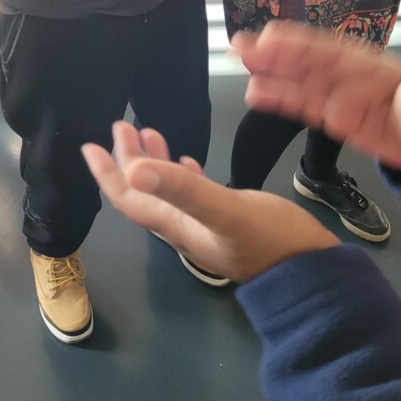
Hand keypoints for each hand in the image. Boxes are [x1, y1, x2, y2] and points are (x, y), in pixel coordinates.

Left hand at [82, 121, 338, 283]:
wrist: (312, 274)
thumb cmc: (270, 240)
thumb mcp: (225, 210)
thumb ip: (182, 189)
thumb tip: (132, 169)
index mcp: (175, 225)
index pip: (129, 199)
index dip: (106, 174)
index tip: (89, 147)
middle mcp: (183, 227)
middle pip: (144, 191)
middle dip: (128, 159)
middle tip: (122, 126)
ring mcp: (205, 225)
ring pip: (167, 190)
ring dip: (154, 162)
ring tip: (148, 132)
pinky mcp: (228, 221)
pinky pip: (193, 194)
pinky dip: (183, 174)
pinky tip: (189, 160)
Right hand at [234, 22, 400, 174]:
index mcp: (382, 72)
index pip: (339, 54)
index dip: (306, 46)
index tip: (275, 37)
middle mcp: (357, 79)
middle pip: (312, 62)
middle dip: (278, 52)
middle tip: (240, 43)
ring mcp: (346, 98)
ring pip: (303, 81)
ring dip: (272, 71)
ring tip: (238, 60)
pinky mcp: (341, 119)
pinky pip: (307, 106)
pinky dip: (282, 99)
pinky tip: (256, 93)